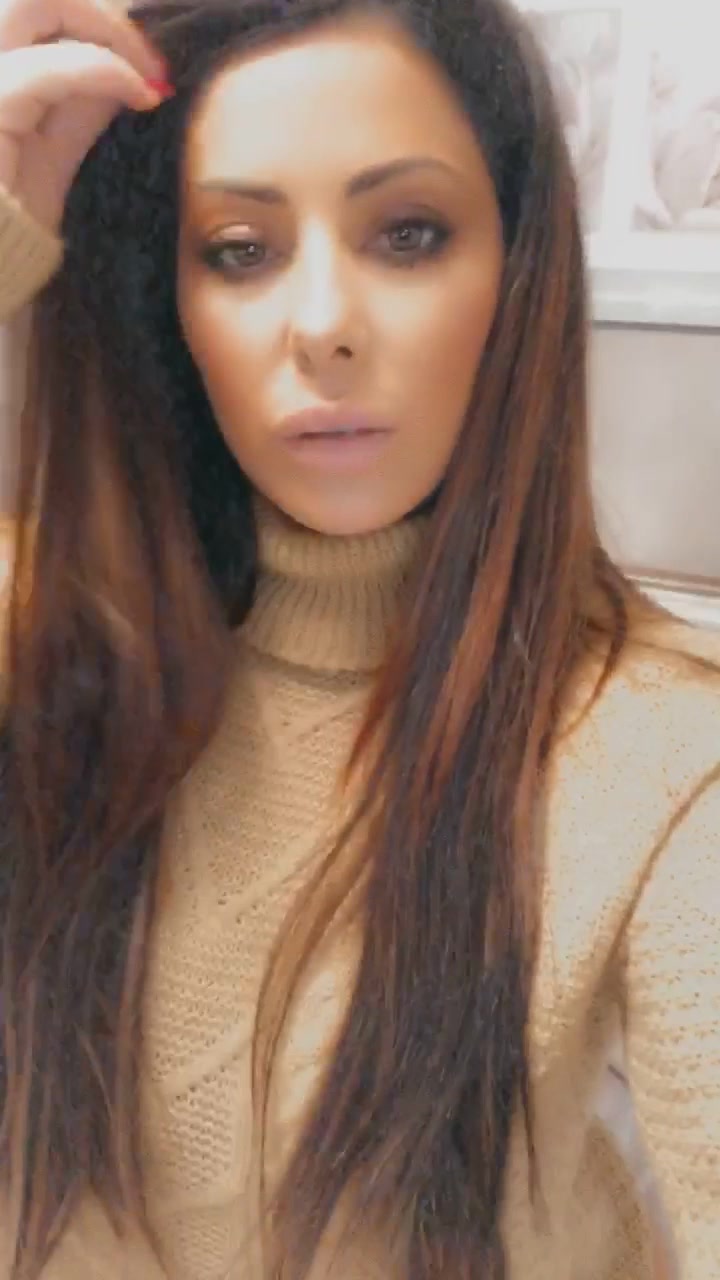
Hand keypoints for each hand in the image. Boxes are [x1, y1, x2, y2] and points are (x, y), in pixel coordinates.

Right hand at [0, 0, 167, 230]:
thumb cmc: (0, 239)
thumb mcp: (43, 167)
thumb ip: (72, 115)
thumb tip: (122, 76)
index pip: (30, 13)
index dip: (91, 22)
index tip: (145, 65)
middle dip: (96, 13)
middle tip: (150, 60)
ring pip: (28, 1)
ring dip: (99, 25)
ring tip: (145, 71)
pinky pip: (48, 68)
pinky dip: (103, 69)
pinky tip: (139, 92)